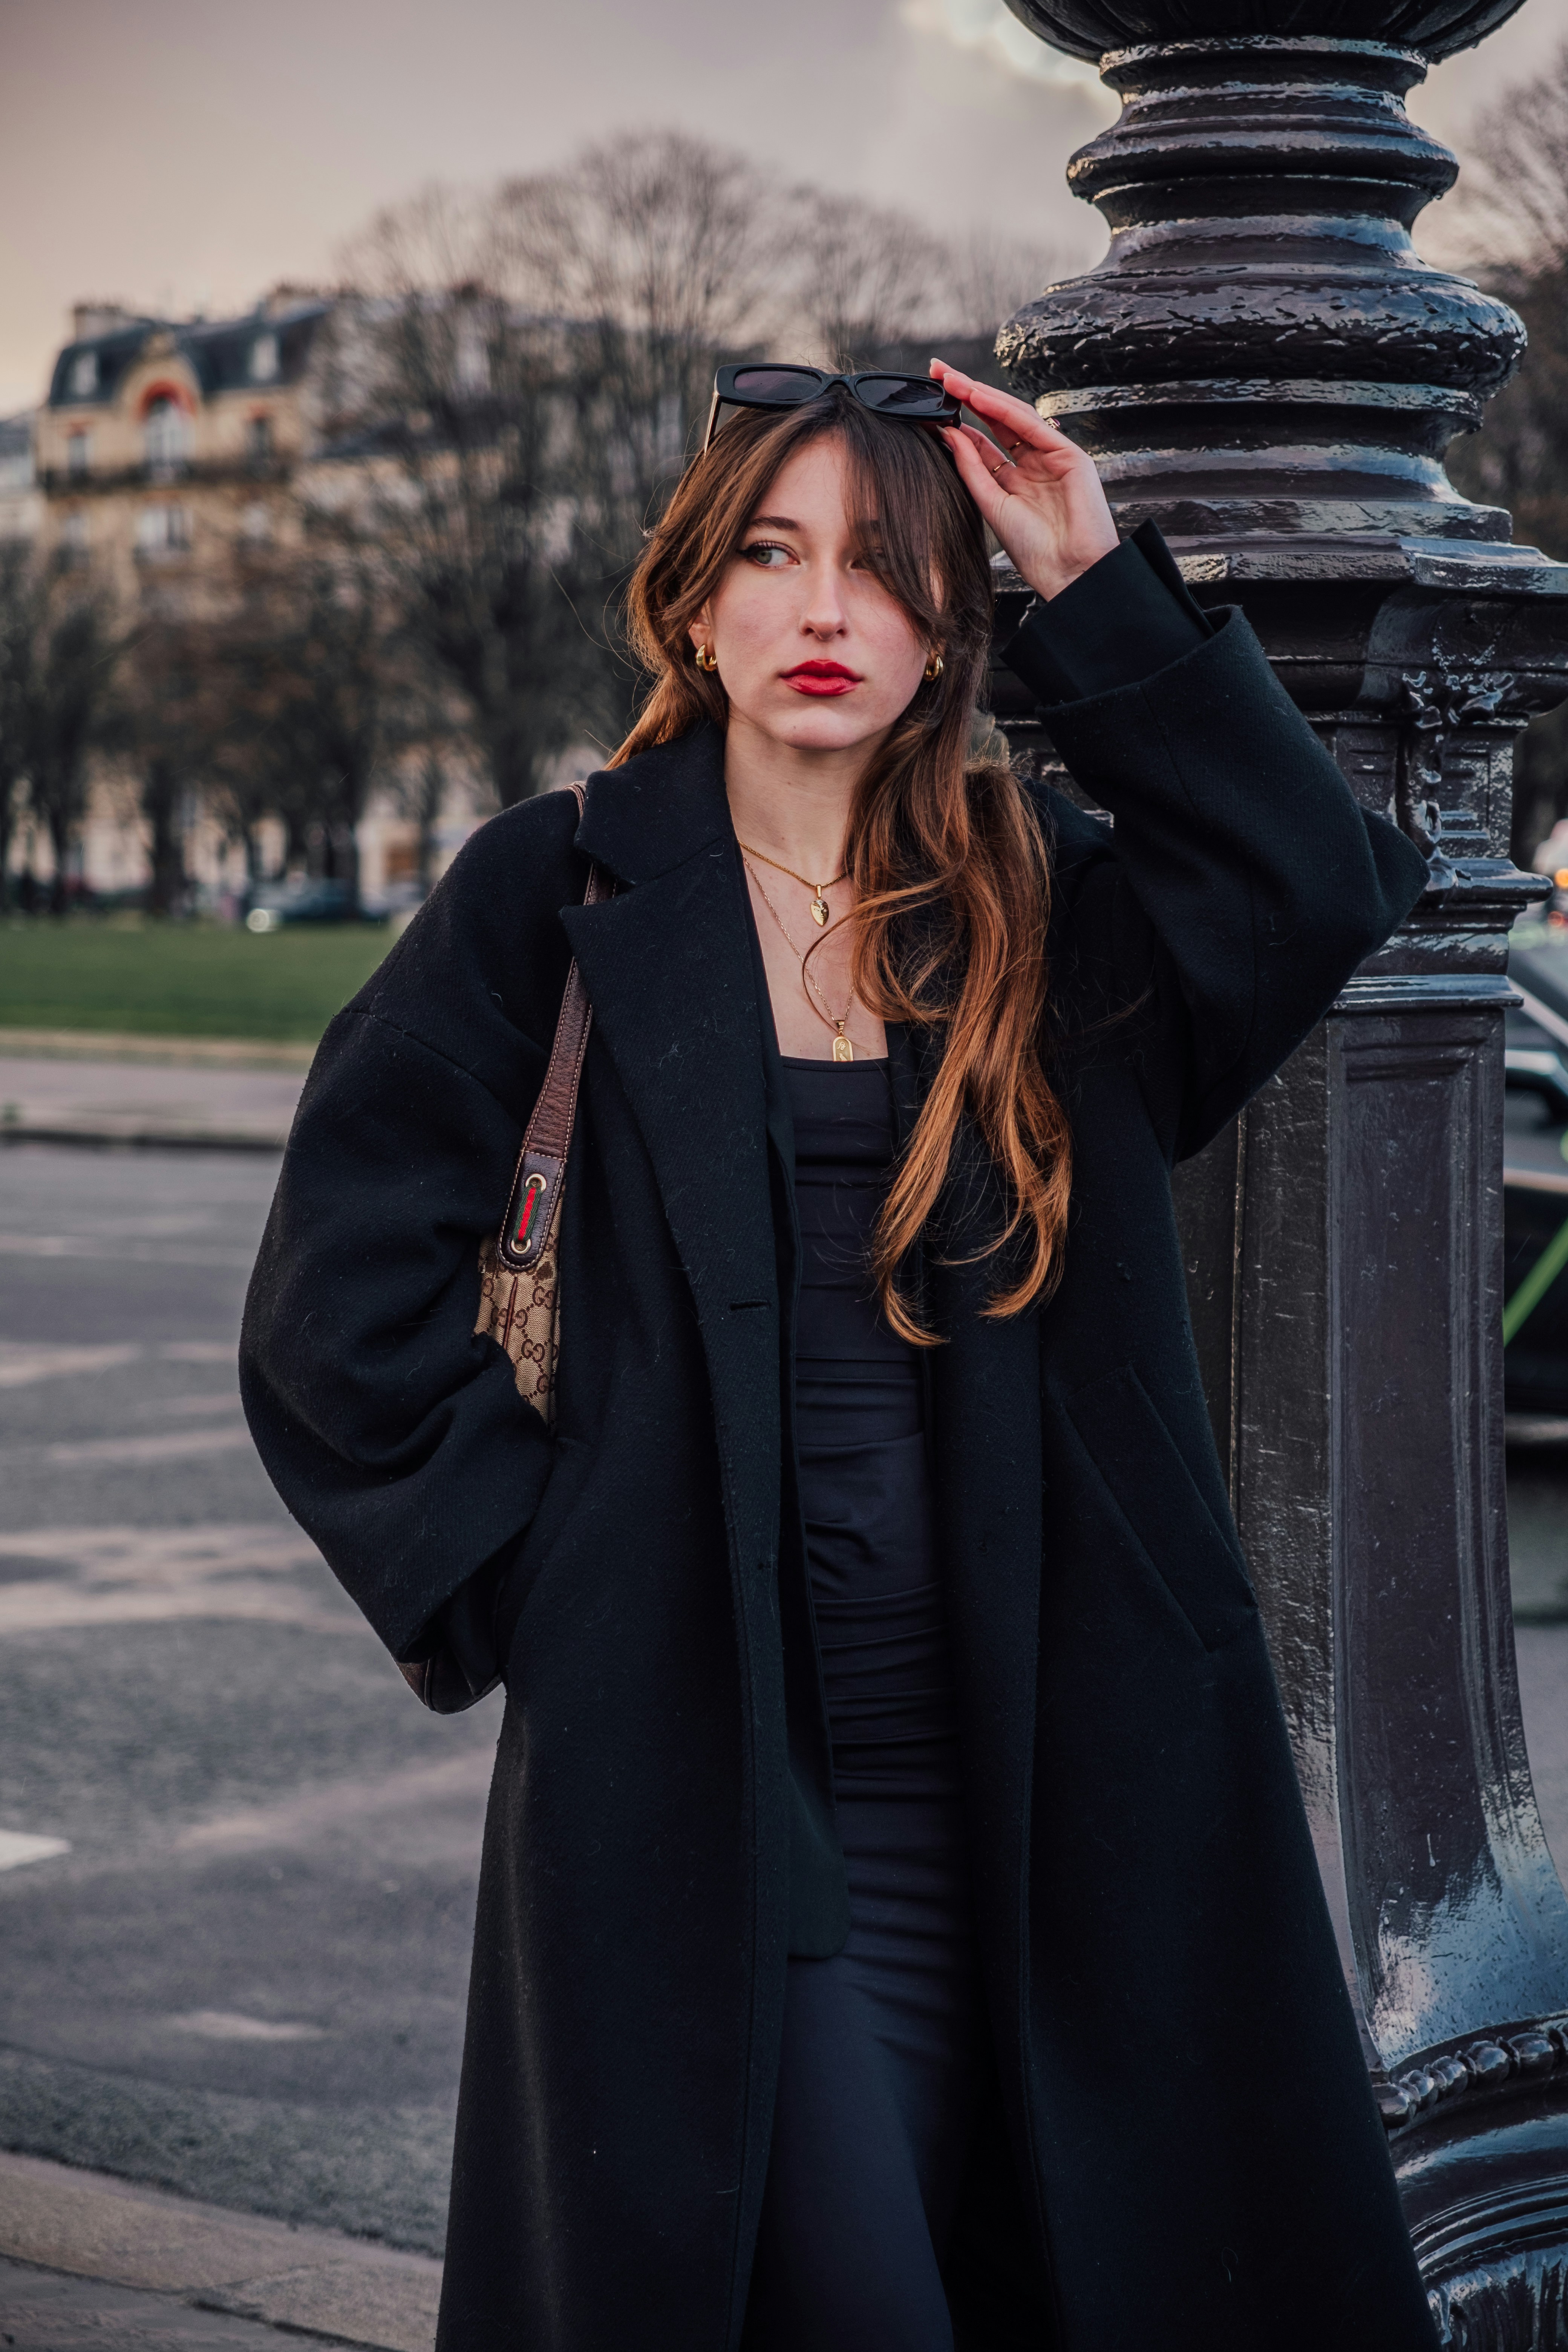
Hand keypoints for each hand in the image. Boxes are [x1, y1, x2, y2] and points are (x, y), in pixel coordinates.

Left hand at [929, 358, 1118, 602]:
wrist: (1071, 574)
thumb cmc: (1036, 552)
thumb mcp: (991, 505)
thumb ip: (971, 468)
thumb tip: (948, 434)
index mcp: (1013, 482)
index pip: (982, 443)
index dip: (957, 421)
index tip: (930, 403)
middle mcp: (1033, 465)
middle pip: (996, 422)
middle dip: (967, 396)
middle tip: (938, 373)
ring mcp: (1052, 458)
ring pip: (1013, 417)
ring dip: (983, 396)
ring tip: (953, 380)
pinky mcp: (1070, 455)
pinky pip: (1033, 426)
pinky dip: (1006, 410)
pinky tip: (981, 397)